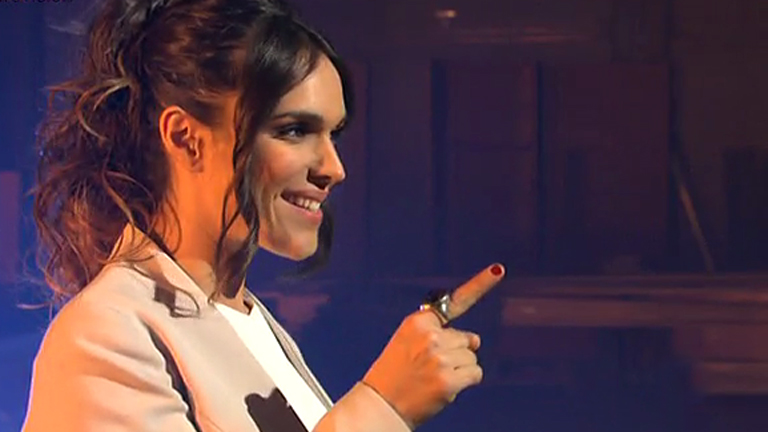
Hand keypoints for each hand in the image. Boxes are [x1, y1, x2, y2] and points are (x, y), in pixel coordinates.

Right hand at [361, 263, 504, 427]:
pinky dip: (466, 383)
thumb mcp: (407, 341)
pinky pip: (475, 374)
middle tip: (430, 367)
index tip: (498, 269)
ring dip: (460, 370)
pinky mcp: (448, 380)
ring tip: (433, 378)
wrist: (380, 404)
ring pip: (472, 358)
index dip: (480, 284)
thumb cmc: (394, 374)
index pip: (455, 301)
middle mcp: (430, 336)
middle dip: (456, 353)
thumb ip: (438, 333)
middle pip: (467, 339)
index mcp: (418, 322)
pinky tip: (445, 388)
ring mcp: (440, 358)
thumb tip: (476, 340)